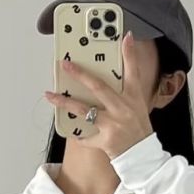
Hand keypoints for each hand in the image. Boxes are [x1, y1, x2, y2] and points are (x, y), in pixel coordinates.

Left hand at [44, 28, 154, 158]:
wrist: (143, 158)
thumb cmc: (138, 130)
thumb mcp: (137, 107)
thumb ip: (123, 92)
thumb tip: (103, 80)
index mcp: (134, 98)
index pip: (133, 71)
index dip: (130, 53)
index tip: (125, 35)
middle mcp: (123, 109)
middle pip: (99, 87)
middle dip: (80, 74)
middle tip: (65, 64)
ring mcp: (114, 125)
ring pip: (84, 110)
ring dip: (65, 102)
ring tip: (50, 95)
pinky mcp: (106, 141)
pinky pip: (86, 136)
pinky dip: (78, 134)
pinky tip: (70, 129)